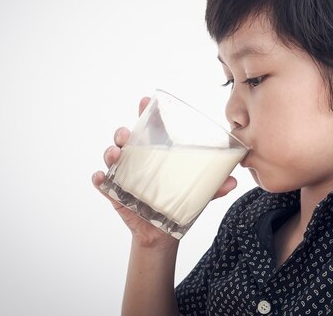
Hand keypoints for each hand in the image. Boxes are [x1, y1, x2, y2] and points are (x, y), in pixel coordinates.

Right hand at [92, 97, 237, 247]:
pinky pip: (102, 184)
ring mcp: (124, 176)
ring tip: (114, 154)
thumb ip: (213, 187)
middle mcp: (137, 161)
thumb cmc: (178, 204)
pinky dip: (99, 180)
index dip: (145, 112)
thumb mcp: (197, 194)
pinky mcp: (115, 194)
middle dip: (123, 133)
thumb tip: (233, 182)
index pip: (149, 128)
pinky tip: (101, 178)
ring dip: (110, 153)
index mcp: (156, 154)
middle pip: (125, 140)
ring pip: (112, 158)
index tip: (145, 100)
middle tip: (126, 135)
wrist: (164, 232)